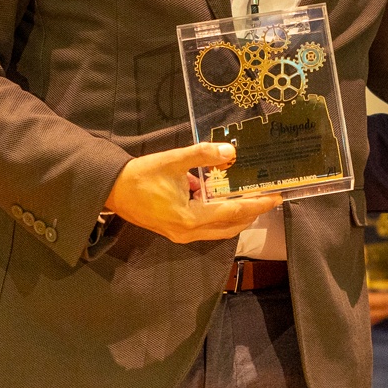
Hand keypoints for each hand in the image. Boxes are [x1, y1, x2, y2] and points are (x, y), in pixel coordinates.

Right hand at [104, 142, 282, 244]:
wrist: (112, 190)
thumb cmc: (142, 176)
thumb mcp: (173, 160)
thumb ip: (203, 155)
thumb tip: (231, 151)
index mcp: (190, 218)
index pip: (233, 213)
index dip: (256, 204)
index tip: (275, 197)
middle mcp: (189, 232)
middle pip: (230, 226)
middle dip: (251, 213)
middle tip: (268, 198)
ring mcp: (182, 235)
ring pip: (219, 230)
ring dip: (236, 216)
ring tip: (252, 199)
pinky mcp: (176, 232)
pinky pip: (206, 228)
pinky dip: (220, 217)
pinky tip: (223, 200)